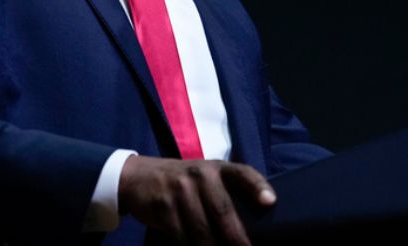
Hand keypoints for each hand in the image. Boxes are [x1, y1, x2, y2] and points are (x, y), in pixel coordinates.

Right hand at [117, 155, 275, 244]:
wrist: (138, 177)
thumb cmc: (182, 182)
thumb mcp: (204, 177)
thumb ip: (226, 193)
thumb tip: (256, 221)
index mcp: (217, 168)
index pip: (243, 173)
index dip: (257, 187)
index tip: (270, 202)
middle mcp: (200, 175)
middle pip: (223, 212)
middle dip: (237, 239)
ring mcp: (180, 190)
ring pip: (202, 231)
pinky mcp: (163, 207)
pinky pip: (181, 238)